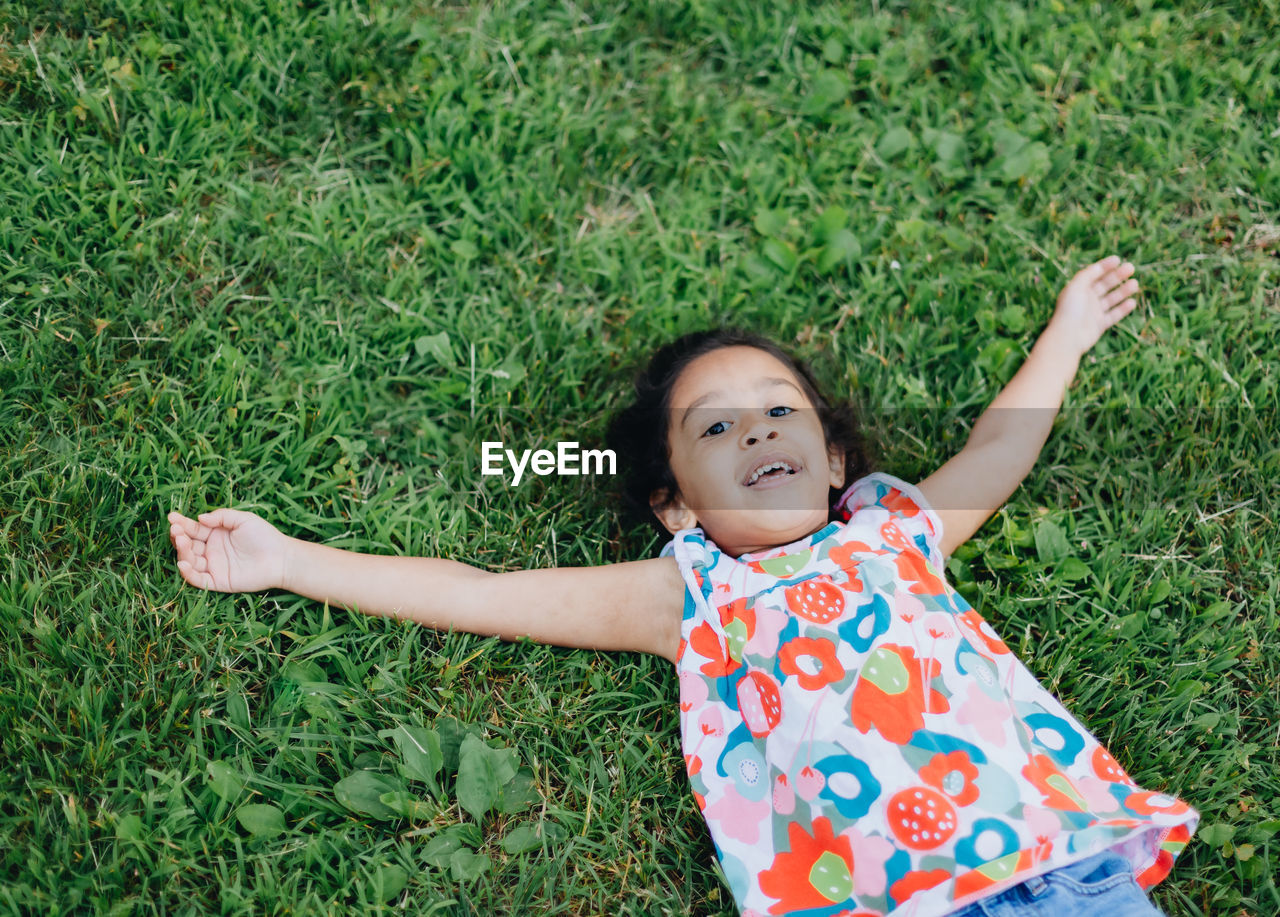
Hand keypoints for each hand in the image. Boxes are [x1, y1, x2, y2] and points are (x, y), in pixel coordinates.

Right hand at [167, 508, 288, 591]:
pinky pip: (198, 579)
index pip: (193, 529)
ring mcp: (214, 566)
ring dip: (182, 552)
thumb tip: (199, 518)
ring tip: (181, 541)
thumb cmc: (265, 536)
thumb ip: (221, 516)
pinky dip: (188, 573)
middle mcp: (212, 550)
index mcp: (216, 535)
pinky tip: (183, 562)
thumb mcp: (243, 519)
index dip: (181, 524)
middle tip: (176, 530)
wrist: (281, 558)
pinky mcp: (218, 581)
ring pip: (190, 561)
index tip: (172, 517)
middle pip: (188, 545)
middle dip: (179, 537)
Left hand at [1046, 255, 1139, 355]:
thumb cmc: (1070, 310)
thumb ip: (1087, 274)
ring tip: (1135, 284)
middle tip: (1131, 267)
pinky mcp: (1099, 325)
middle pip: (1104, 285)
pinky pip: (1114, 315)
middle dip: (1117, 276)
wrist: (1068, 337)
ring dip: (1123, 291)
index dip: (1105, 266)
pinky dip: (1123, 309)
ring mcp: (1093, 312)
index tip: (1118, 259)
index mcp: (1078, 289)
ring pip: (1111, 299)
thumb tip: (1099, 266)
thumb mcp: (1076, 287)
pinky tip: (1132, 302)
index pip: (1093, 274)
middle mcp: (1085, 300)